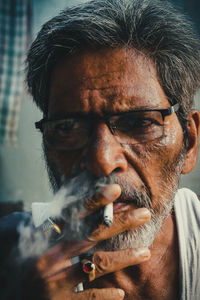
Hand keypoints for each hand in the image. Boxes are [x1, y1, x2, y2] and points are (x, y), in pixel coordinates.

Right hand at [27, 184, 150, 299]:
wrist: (3, 293)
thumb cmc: (16, 265)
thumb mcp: (27, 241)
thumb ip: (49, 228)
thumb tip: (80, 212)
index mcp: (40, 240)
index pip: (71, 215)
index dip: (94, 201)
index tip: (115, 190)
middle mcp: (47, 259)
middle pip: (91, 235)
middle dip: (120, 223)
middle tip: (144, 213)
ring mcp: (53, 283)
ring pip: (96, 265)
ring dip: (124, 257)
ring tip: (145, 252)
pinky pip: (88, 299)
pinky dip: (106, 295)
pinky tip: (121, 293)